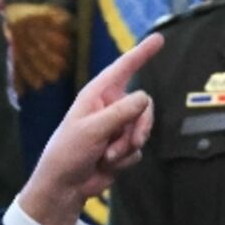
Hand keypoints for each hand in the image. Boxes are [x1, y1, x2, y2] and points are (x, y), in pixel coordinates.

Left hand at [17, 33, 161, 224]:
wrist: (65, 186)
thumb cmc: (69, 152)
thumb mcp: (93, 129)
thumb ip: (121, 112)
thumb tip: (145, 97)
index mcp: (98, 94)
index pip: (124, 68)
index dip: (142, 53)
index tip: (159, 39)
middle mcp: (109, 107)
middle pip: (144, 106)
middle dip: (140, 126)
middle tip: (132, 141)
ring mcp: (117, 127)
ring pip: (143, 129)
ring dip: (128, 146)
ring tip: (108, 157)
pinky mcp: (122, 146)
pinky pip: (138, 148)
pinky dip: (126, 158)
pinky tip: (108, 164)